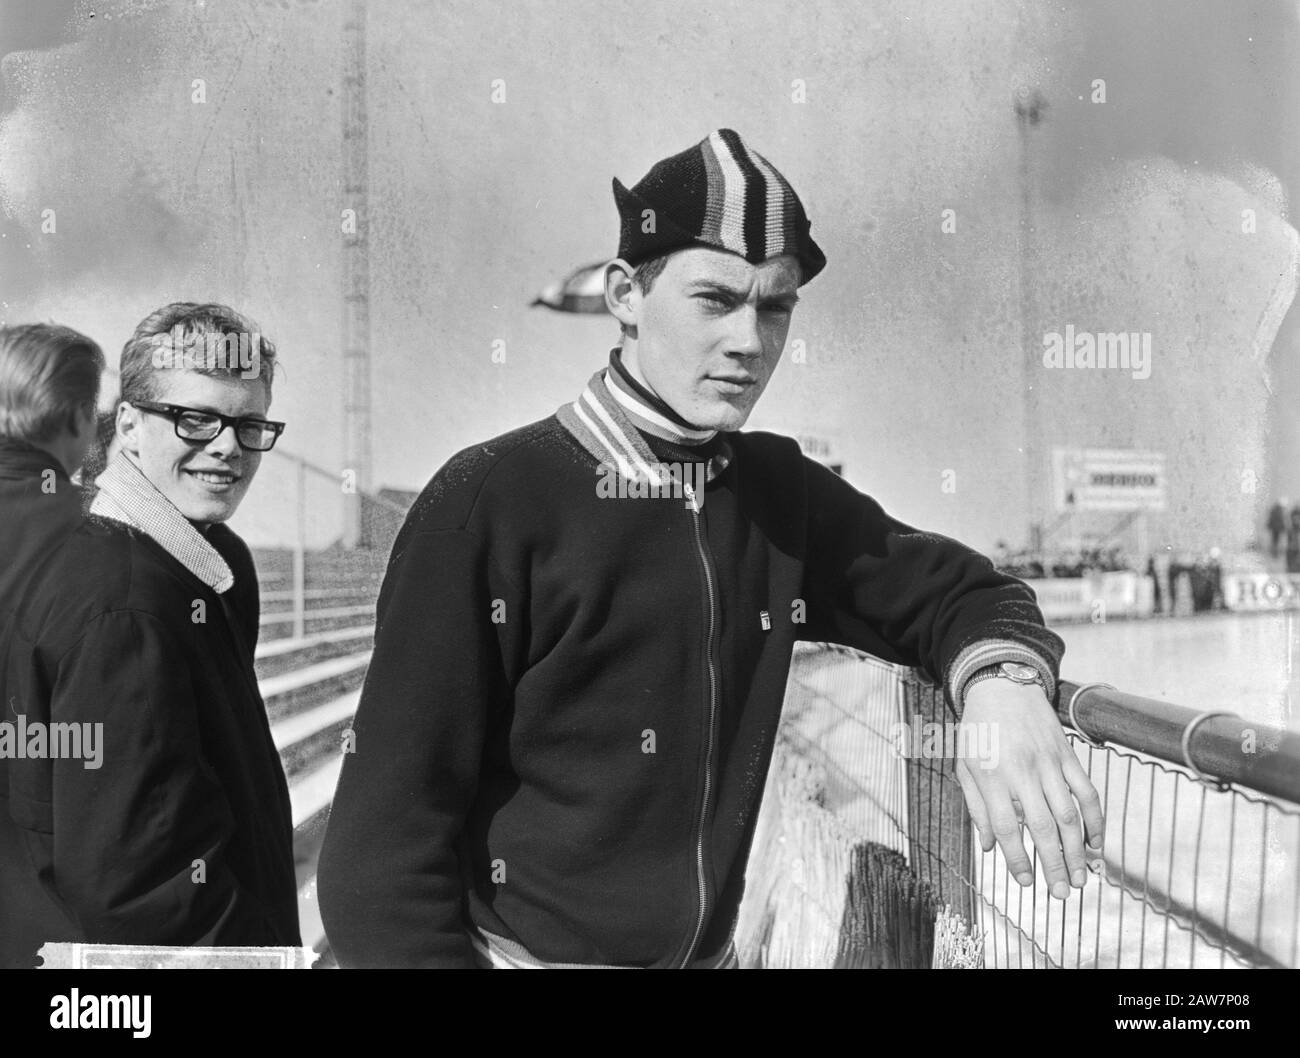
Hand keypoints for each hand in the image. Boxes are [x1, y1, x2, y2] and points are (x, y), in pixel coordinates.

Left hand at [954, 678, 1104, 897]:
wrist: (1001, 685)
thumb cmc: (978, 730)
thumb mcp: (964, 766)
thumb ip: (976, 807)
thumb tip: (988, 847)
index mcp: (991, 776)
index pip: (1007, 827)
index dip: (1017, 858)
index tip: (1025, 882)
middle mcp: (1021, 771)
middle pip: (1042, 827)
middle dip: (1053, 864)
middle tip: (1062, 893)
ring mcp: (1048, 763)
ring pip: (1069, 814)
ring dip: (1077, 850)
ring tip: (1081, 878)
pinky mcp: (1068, 755)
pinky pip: (1087, 791)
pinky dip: (1095, 820)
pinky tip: (1097, 844)